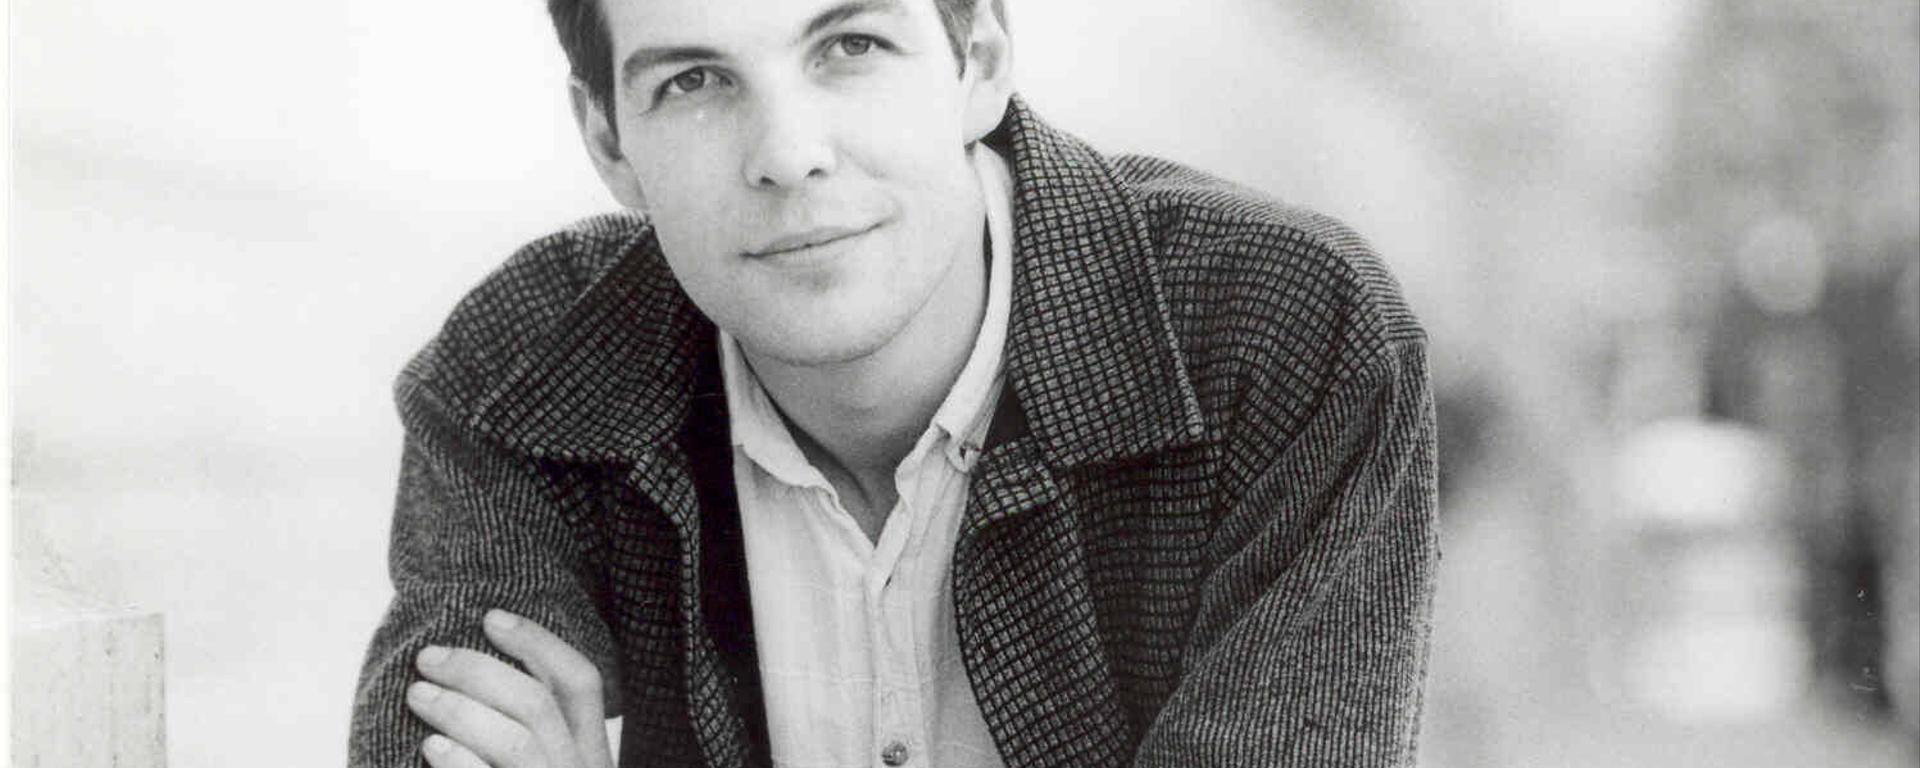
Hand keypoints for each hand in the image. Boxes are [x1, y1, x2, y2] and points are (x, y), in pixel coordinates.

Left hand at [406, 609, 615, 767]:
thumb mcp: (538, 761)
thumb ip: (522, 726)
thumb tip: (469, 666)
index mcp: (590, 754)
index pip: (581, 682)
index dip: (538, 643)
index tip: (491, 618)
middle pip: (539, 704)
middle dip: (478, 672)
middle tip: (429, 658)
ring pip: (517, 741)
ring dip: (460, 710)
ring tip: (418, 694)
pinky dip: (459, 760)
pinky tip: (431, 746)